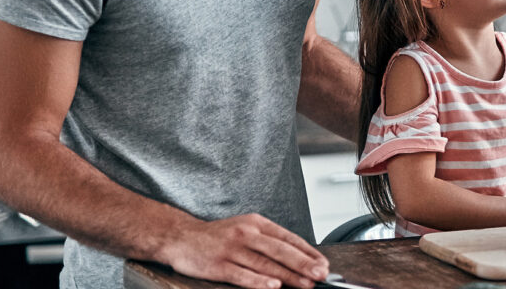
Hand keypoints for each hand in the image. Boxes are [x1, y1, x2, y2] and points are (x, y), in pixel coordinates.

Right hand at [158, 214, 328, 288]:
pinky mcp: (219, 265)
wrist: (182, 237)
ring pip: (265, 263)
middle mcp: (247, 234)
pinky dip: (258, 281)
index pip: (288, 238)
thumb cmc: (218, 236)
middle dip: (304, 263)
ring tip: (305, 283)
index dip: (308, 252)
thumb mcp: (246, 229)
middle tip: (321, 274)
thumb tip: (298, 257)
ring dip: (288, 275)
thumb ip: (269, 241)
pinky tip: (273, 286)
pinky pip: (242, 275)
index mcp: (257, 223)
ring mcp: (232, 249)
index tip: (323, 263)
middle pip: (280, 250)